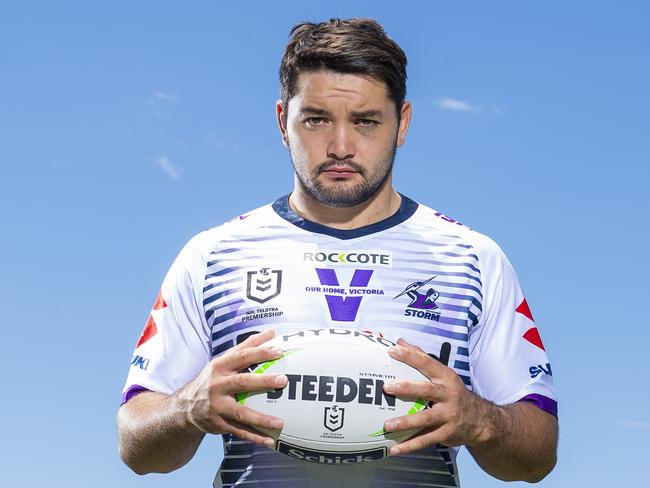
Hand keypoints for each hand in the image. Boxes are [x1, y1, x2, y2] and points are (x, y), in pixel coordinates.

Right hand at [176, 329, 287, 447]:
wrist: (185, 408)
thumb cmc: (212, 379)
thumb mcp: (224, 360)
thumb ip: (246, 346)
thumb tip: (271, 333)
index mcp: (220, 367)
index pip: (242, 356)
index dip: (260, 353)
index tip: (279, 352)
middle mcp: (218, 386)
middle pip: (242, 382)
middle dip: (262, 381)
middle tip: (283, 381)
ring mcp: (218, 406)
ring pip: (241, 413)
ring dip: (261, 418)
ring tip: (280, 422)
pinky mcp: (219, 424)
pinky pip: (239, 431)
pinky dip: (255, 437)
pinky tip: (271, 440)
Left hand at [383, 338, 494, 454]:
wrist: (481, 420)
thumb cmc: (453, 393)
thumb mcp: (443, 374)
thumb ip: (422, 358)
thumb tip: (400, 342)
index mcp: (445, 377)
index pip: (427, 362)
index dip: (410, 356)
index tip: (392, 350)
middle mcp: (448, 395)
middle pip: (427, 390)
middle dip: (406, 388)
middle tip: (387, 387)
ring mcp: (448, 416)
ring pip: (426, 419)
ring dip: (406, 422)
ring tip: (388, 424)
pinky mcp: (446, 434)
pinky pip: (426, 440)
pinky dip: (410, 446)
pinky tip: (394, 449)